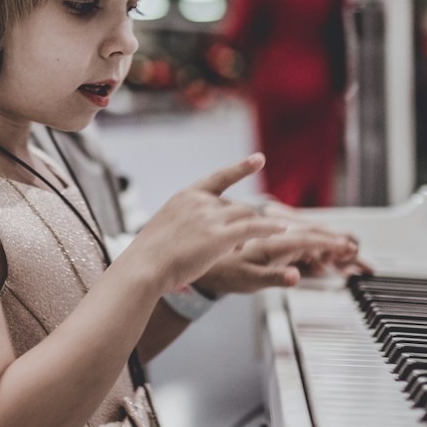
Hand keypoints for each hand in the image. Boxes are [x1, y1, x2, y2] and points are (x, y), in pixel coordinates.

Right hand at [120, 154, 287, 294]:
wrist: (144, 267)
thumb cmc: (150, 256)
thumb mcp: (166, 227)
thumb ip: (185, 222)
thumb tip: (200, 229)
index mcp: (186, 196)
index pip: (218, 178)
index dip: (241, 169)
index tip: (260, 159)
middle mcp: (200, 202)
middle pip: (236, 206)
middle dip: (240, 223)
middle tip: (234, 245)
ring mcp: (210, 217)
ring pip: (245, 217)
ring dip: (251, 231)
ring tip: (243, 247)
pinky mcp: (220, 236)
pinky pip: (253, 228)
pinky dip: (270, 228)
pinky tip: (283, 230)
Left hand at [196, 221, 370, 295]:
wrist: (208, 260)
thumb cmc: (225, 269)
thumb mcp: (249, 279)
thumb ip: (274, 277)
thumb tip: (296, 277)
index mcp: (274, 240)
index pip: (310, 238)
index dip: (331, 243)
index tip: (349, 248)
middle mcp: (278, 235)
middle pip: (317, 235)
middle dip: (340, 245)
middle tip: (362, 260)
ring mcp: (279, 239)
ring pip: (312, 238)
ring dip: (332, 247)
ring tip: (352, 257)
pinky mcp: (278, 245)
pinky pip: (303, 245)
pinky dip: (319, 251)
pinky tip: (326, 262)